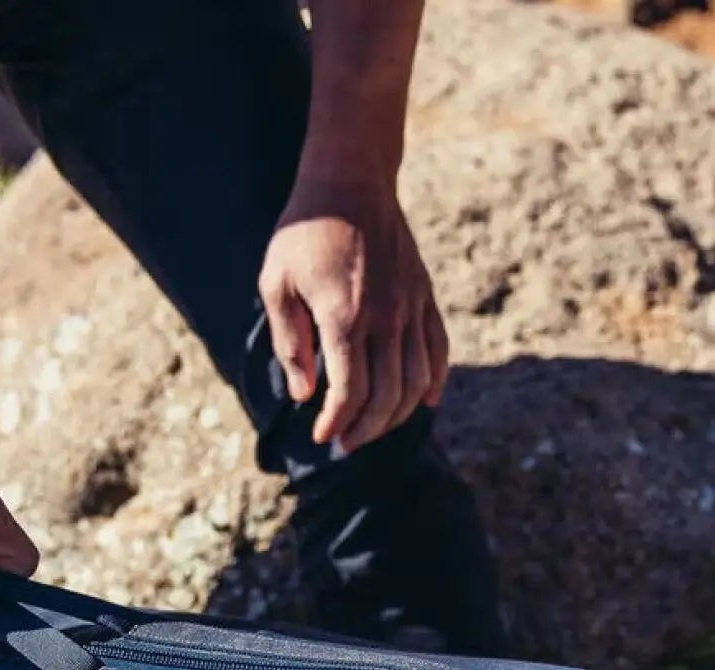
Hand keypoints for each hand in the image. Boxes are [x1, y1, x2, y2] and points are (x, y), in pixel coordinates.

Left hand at [257, 178, 447, 451]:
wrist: (349, 180)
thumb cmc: (303, 234)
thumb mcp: (275, 285)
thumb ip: (289, 343)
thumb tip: (303, 394)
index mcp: (344, 317)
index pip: (349, 391)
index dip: (336, 423)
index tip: (321, 436)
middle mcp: (385, 316)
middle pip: (385, 395)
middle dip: (364, 429)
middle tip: (344, 443)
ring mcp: (410, 305)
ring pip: (416, 380)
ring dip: (396, 415)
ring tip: (372, 428)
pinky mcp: (424, 295)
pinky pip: (438, 348)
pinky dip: (433, 381)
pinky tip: (423, 403)